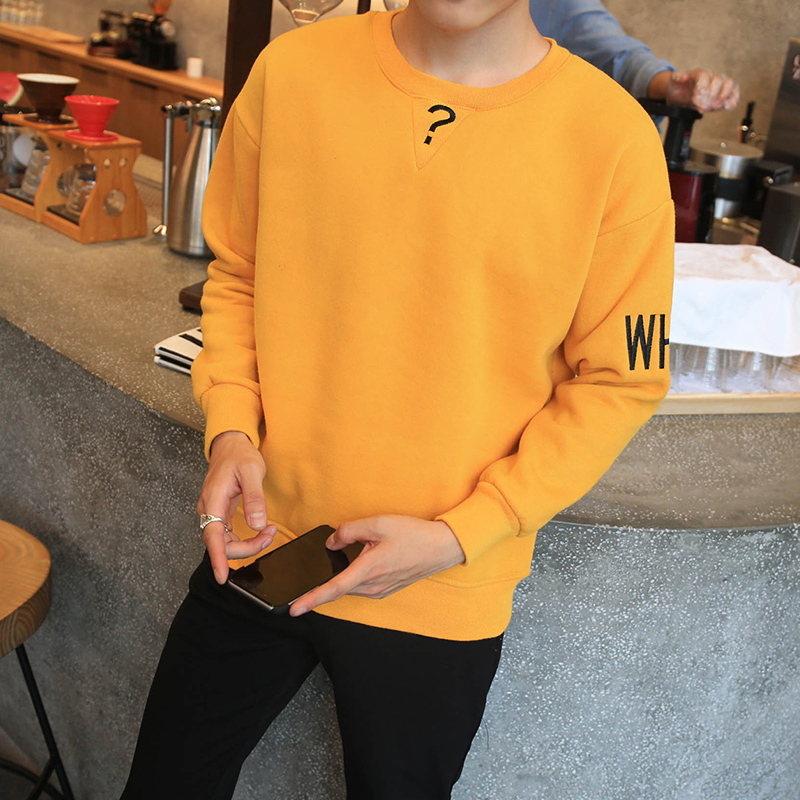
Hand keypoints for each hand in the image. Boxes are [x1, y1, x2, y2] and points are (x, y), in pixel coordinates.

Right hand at [197, 431, 275, 583]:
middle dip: (247, 547)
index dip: (217, 559)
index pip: (212, 536)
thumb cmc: (239, 455)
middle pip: (220, 544)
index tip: (222, 577)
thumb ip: (254, 498)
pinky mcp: (219, 514)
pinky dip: (244, 539)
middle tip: (269, 535)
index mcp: (213, 500)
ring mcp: (213, 513)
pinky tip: (259, 531)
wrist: (230, 446)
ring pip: (225, 542)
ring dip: (247, 544)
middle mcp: (208, 509)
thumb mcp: (252, 471)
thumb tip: (256, 524)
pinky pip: (228, 535)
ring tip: (268, 532)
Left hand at [289, 515, 465, 615]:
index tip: (293, 609)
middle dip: (324, 582)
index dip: (311, 600)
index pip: (333, 589)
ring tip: (347, 559)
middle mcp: (373, 586)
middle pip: (339, 587)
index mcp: (368, 570)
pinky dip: (354, 577)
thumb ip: (349, 531)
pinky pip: (362, 586)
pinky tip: (361, 563)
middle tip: (318, 570)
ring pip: (350, 587)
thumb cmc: (413, 534)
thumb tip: (332, 542)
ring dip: (342, 577)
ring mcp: (381, 590)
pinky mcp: (387, 590)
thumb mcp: (378, 523)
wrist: (442, 547)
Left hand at [655, 68, 738, 112]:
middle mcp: (712, 76)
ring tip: (713, 108)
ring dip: (723, 97)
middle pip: (718, 80)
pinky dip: (733, 99)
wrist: (681, 95)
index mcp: (699, 73)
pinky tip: (729, 107)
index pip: (705, 76)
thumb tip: (684, 77)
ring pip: (729, 84)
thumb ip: (677, 77)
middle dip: (710, 96)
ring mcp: (720, 84)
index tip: (696, 101)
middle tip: (701, 108)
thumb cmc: (678, 88)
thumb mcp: (673, 83)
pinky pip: (734, 92)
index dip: (702, 88)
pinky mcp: (725, 92)